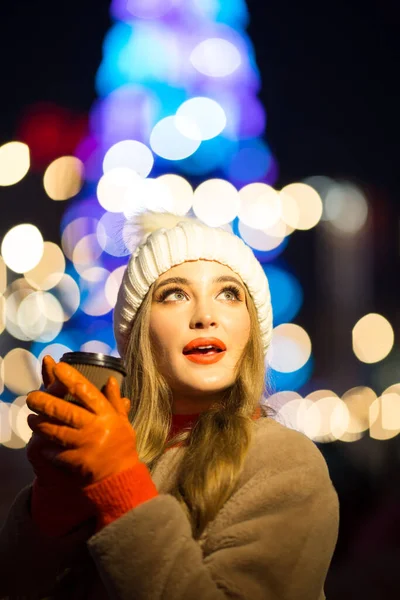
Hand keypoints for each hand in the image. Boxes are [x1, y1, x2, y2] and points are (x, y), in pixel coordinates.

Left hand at [27, 361, 135, 486]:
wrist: (121, 476)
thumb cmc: (121, 444)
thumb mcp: (122, 420)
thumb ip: (114, 400)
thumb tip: (110, 379)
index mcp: (106, 414)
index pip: (87, 391)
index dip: (71, 378)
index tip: (58, 367)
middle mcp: (94, 427)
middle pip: (66, 411)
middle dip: (46, 402)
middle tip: (31, 396)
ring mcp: (84, 445)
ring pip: (56, 431)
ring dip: (41, 424)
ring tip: (30, 418)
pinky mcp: (75, 461)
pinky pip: (56, 452)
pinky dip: (46, 446)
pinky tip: (38, 441)